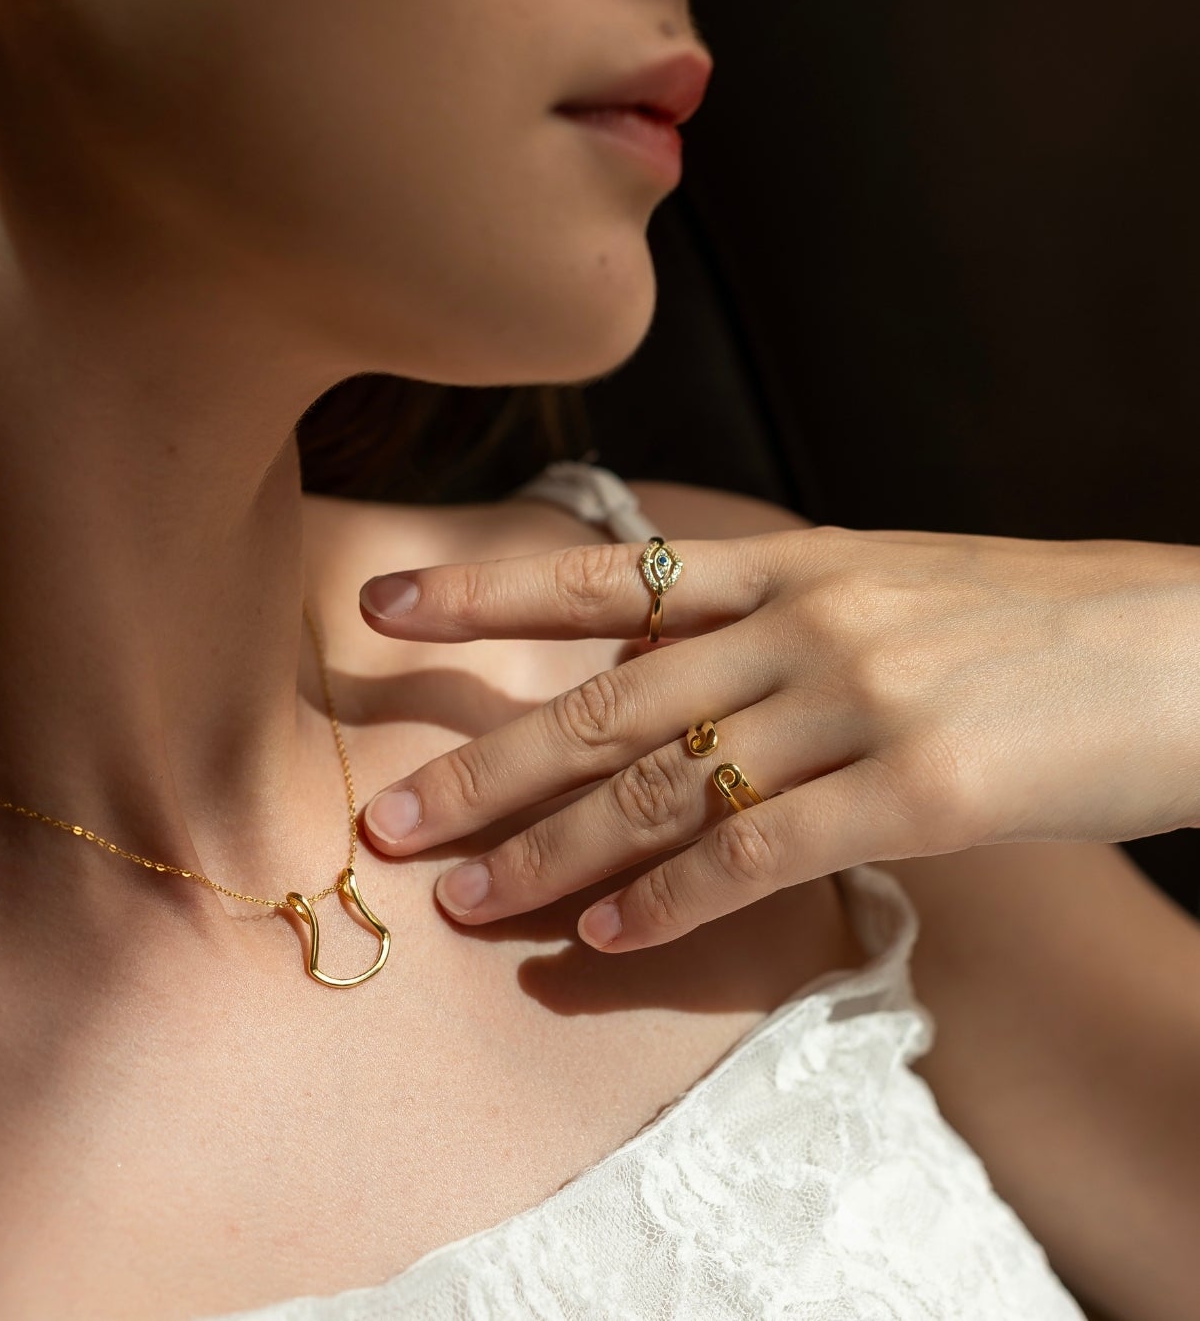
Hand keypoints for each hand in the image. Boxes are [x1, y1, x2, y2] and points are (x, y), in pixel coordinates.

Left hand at [355, 526, 1199, 951]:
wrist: (1191, 645)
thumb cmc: (1028, 625)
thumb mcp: (882, 584)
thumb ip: (760, 621)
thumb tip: (644, 665)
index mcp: (792, 564)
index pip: (603, 575)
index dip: (484, 589)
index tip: (383, 604)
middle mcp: (807, 622)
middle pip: (605, 704)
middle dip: (485, 767)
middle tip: (391, 823)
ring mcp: (862, 702)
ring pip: (666, 787)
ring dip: (555, 854)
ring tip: (467, 901)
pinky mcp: (923, 791)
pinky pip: (763, 853)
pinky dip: (675, 901)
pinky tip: (607, 937)